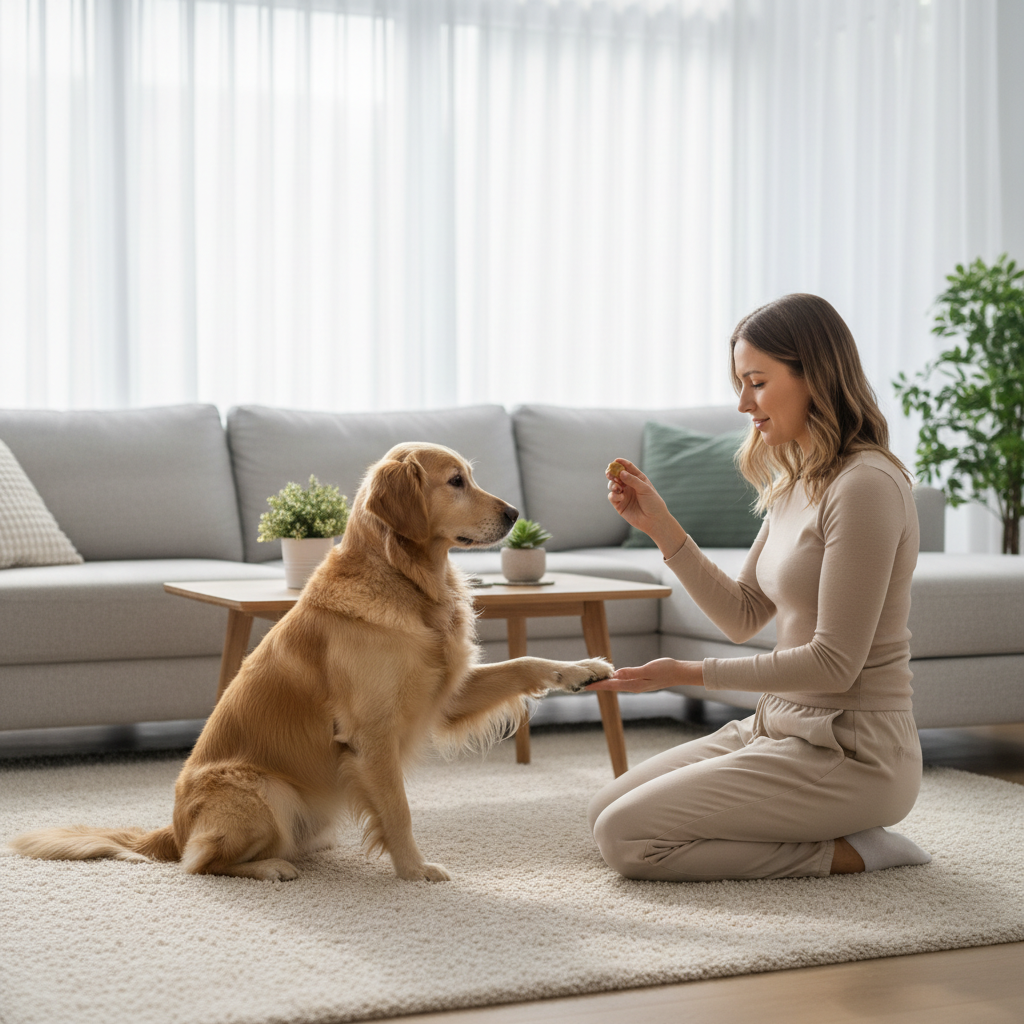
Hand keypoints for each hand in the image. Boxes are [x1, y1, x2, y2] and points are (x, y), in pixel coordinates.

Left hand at [586, 658, 702, 692]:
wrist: (679, 673)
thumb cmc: (665, 669)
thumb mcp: (648, 669)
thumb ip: (632, 672)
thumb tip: (616, 674)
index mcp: (634, 685)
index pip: (611, 685)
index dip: (598, 685)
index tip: (586, 686)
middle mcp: (634, 687)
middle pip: (612, 686)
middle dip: (598, 685)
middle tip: (584, 685)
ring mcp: (637, 685)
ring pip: (617, 685)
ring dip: (605, 683)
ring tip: (594, 682)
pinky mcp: (640, 681)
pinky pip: (623, 682)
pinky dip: (614, 680)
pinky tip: (611, 678)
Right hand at [606, 458, 686, 554]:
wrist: (654, 520)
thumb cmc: (653, 503)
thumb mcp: (645, 489)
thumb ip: (632, 480)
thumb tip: (621, 472)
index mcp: (638, 479)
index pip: (628, 468)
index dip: (621, 463)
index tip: (615, 461)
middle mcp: (629, 486)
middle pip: (617, 476)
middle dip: (612, 473)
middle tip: (609, 472)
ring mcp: (624, 494)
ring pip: (612, 485)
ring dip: (612, 484)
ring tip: (617, 487)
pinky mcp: (619, 504)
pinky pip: (612, 496)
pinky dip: (614, 495)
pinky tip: (620, 496)